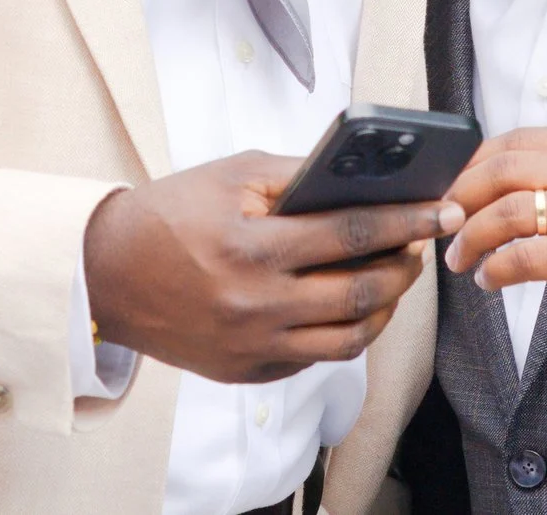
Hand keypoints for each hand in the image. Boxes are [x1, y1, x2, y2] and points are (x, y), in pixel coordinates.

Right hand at [83, 151, 464, 384]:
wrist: (105, 273)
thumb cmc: (169, 213)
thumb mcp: (232, 175)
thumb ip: (300, 177)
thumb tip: (366, 180)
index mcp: (253, 247)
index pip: (353, 232)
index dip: (407, 221)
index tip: (441, 210)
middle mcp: (256, 305)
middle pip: (362, 292)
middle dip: (405, 266)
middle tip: (419, 244)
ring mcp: (253, 347)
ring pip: (349, 338)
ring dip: (384, 306)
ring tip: (393, 277)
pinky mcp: (247, 372)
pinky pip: (316, 359)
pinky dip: (344, 332)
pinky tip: (352, 304)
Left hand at [443, 127, 546, 360]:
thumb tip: (483, 182)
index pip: (520, 140)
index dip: (475, 163)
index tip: (452, 189)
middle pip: (508, 169)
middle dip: (464, 196)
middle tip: (446, 223)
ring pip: (510, 212)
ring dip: (472, 237)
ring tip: (461, 258)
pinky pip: (524, 257)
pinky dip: (495, 270)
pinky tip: (489, 280)